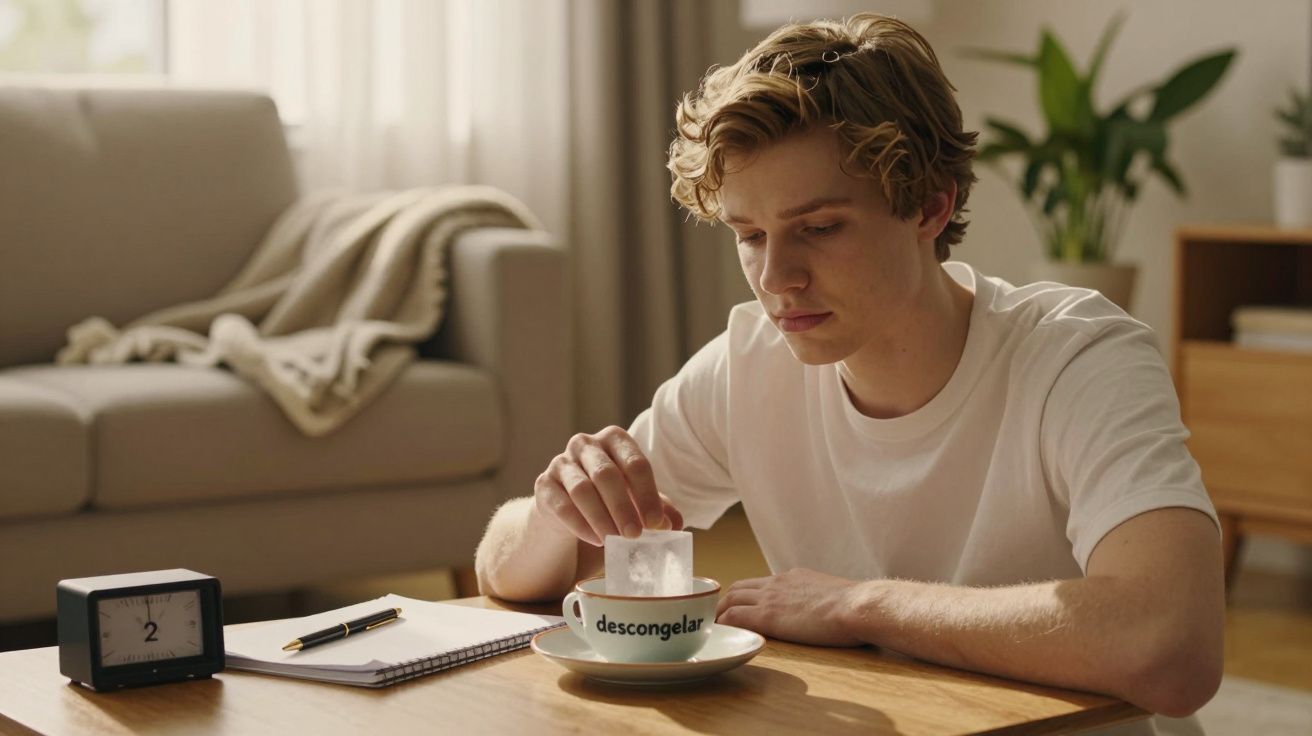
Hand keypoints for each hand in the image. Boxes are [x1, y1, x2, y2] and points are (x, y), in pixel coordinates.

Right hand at [533, 426, 683, 546]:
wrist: (566, 505)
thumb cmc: (609, 497)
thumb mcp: (637, 500)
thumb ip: (658, 509)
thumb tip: (674, 525)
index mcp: (615, 439)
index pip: (635, 463)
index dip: (647, 495)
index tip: (655, 523)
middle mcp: (586, 444)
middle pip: (606, 474)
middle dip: (622, 507)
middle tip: (634, 535)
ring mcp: (561, 462)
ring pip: (582, 490)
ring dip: (601, 518)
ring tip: (614, 541)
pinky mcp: (544, 484)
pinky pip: (561, 505)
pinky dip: (580, 525)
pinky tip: (595, 540)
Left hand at [715, 568, 865, 646]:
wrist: (858, 605)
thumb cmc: (857, 607)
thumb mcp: (834, 595)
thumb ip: (821, 599)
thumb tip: (826, 611)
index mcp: (794, 577)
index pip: (760, 583)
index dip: (746, 595)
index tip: (740, 606)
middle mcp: (778, 582)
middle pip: (739, 587)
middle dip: (725, 601)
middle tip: (718, 617)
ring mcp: (771, 597)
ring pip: (731, 598)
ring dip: (719, 612)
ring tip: (712, 626)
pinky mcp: (768, 615)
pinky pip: (734, 615)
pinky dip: (723, 622)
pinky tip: (719, 633)